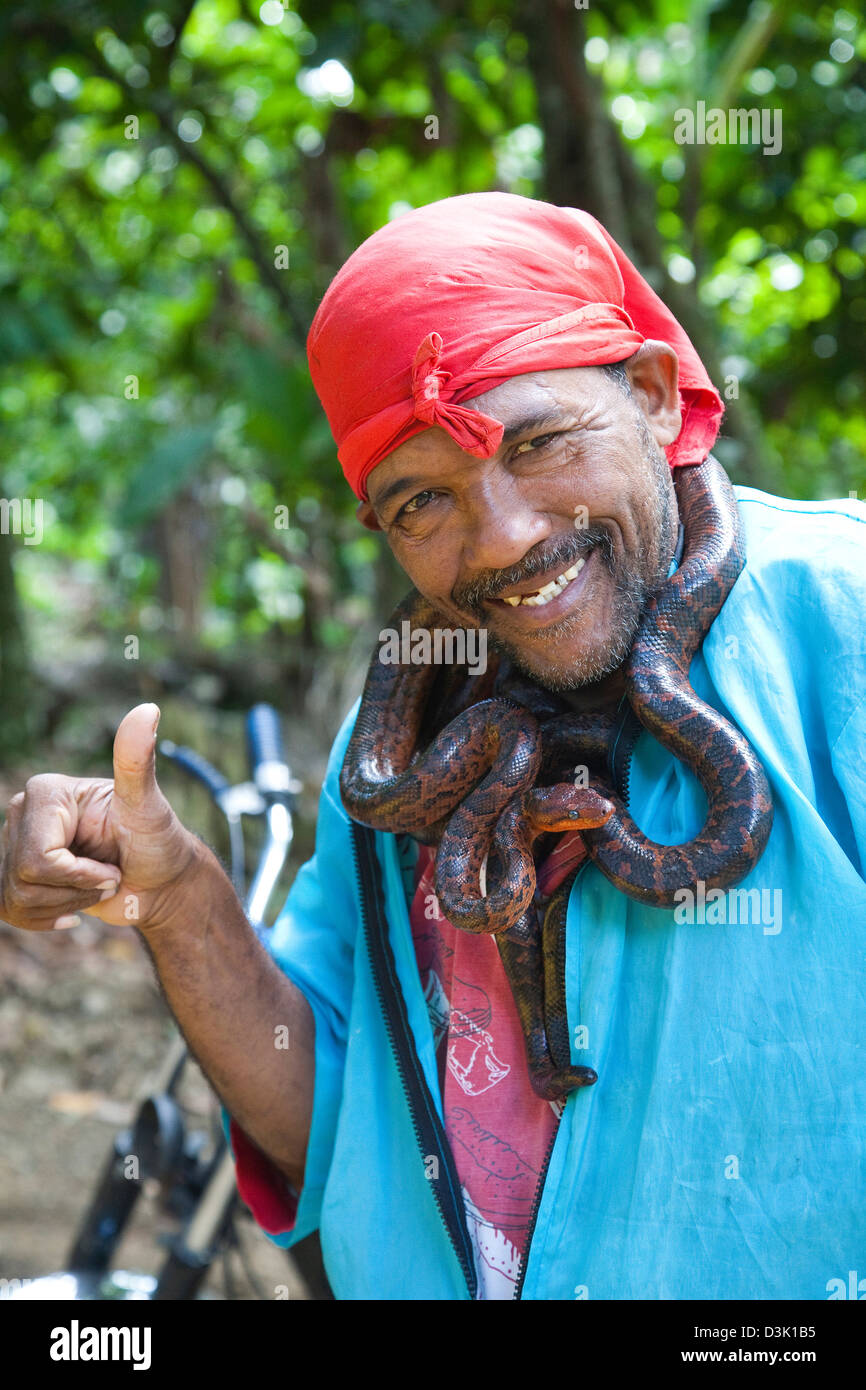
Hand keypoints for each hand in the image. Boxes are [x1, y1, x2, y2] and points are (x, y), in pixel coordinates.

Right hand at [0, 703, 205, 932]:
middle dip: (75, 890)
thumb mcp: (150, 805)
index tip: (112, 868)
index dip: (78, 874)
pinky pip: (8, 909)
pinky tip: (72, 910)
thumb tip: (147, 710)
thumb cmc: (158, 841)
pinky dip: (44, 918)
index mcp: (47, 792)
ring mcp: (15, 844)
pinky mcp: (16, 874)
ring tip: (95, 888)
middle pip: (24, 877)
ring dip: (65, 905)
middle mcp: (23, 814)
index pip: (39, 856)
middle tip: (108, 876)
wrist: (159, 881)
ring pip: (15, 898)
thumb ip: (138, 762)